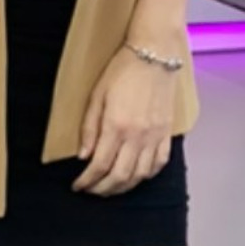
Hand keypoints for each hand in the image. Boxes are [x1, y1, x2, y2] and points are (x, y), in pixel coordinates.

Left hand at [72, 44, 177, 195]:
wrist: (155, 54)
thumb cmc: (123, 70)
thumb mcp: (97, 95)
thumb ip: (89, 128)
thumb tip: (84, 155)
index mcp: (116, 125)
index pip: (99, 165)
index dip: (87, 181)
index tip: (78, 185)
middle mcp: (137, 135)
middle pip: (119, 176)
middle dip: (103, 189)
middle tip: (92, 191)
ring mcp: (154, 135)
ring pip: (140, 175)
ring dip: (124, 187)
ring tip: (111, 187)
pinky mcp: (166, 132)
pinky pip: (159, 163)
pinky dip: (147, 175)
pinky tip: (137, 176)